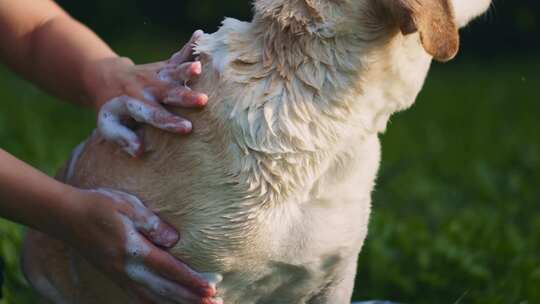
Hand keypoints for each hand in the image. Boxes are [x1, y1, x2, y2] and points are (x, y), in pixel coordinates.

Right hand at [62, 187, 222, 303]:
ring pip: (152, 298)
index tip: (211, 290)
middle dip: (190, 299)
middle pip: (165, 290)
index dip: (191, 281)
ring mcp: (119, 275)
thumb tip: (174, 240)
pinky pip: (138, 297)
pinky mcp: (114, 276)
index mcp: (134, 250)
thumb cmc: (99, 205)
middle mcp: (127, 269)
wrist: (65, 216)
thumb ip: (152, 223)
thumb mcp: (129, 206)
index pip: (170, 270)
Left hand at [87, 30, 207, 155]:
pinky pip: (177, 56)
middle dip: (185, 97)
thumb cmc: (112, 108)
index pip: (154, 115)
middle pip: (167, 93)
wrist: (106, 78)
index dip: (170, 122)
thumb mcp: (108, 125)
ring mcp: (156, 75)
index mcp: (135, 104)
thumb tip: (140, 151)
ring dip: (186, 69)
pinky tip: (200, 35)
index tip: (187, 128)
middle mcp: (147, 88)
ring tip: (200, 68)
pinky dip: (189, 46)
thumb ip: (123, 138)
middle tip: (203, 101)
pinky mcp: (163, 66)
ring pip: (172, 72)